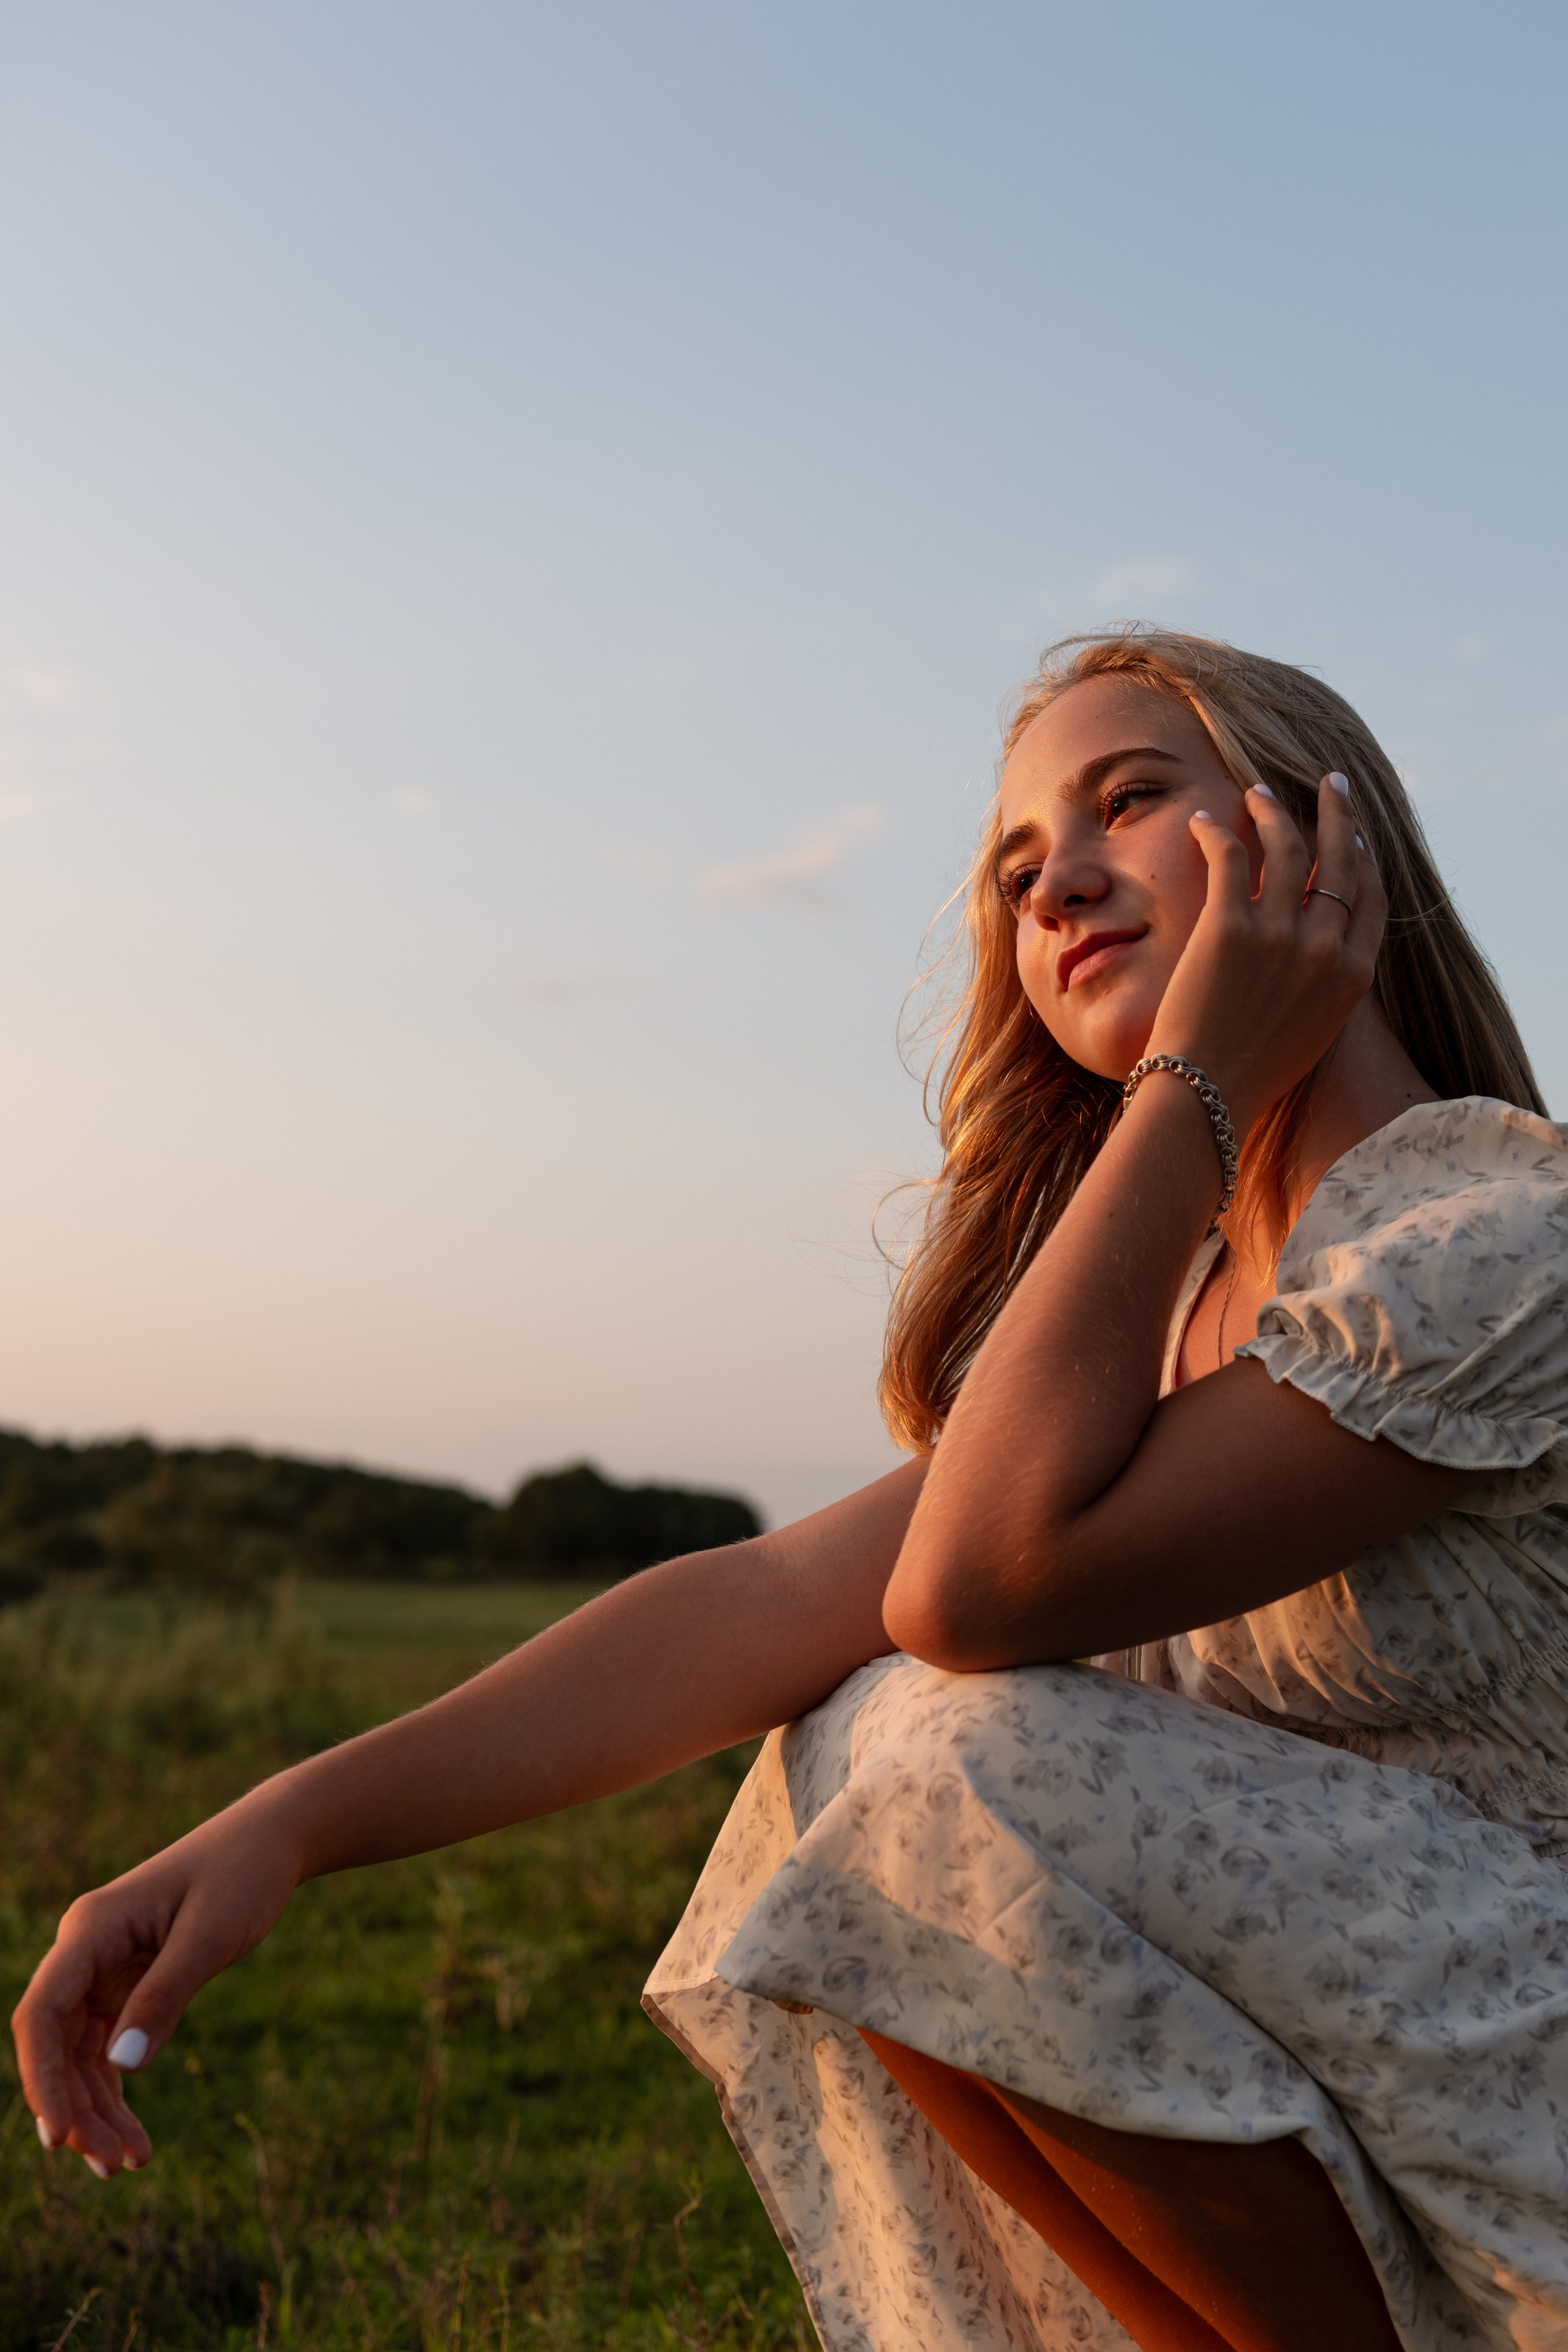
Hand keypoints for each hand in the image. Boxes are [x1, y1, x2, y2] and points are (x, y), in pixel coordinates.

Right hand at [11, 1798, 302, 2177]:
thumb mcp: (210, 1934)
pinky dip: (115, 2091)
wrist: (270, 1842)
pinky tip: (132, 2135)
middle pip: (57, 2046)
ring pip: (79, 2056)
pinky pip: (105, 2048)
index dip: (41, 2077)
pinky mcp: (126, 1984)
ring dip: (96, 2111)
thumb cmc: (242, 1874)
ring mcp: (101, 1969)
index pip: (41, 2013)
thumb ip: (166, 1995)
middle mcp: (84, 1951)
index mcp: (91, 1929)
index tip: (59, 2134)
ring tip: (129, 2164)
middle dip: (77, 2111)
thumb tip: (123, 2066)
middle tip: (115, 2166)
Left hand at [1143, 771, 1384, 1135]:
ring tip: (1256, 791)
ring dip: (1272, 810)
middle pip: (1340, 859)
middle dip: (1337, 812)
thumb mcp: (1313, 1032)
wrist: (1208, 1095)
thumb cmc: (1252, 1073)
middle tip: (1329, 784)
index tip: (1353, 832)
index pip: (1370, 896)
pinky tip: (1204, 819)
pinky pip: (1230, 858)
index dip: (1363, 856)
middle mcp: (1325, 948)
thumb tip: (1318, 957)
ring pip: (1286, 846)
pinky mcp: (1229, 927)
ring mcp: (1280, 935)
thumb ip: (1323, 986)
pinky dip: (1216, 832)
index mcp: (1353, 975)